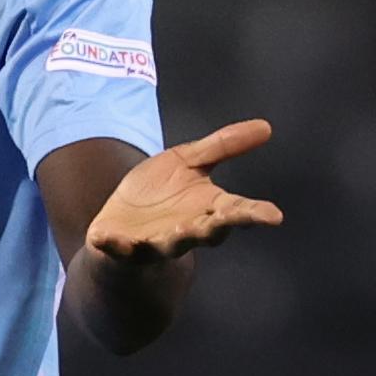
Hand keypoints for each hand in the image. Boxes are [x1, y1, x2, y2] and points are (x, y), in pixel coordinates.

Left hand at [87, 118, 283, 262]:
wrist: (122, 221)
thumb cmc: (161, 192)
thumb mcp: (189, 162)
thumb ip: (223, 146)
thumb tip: (266, 126)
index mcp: (208, 208)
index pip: (237, 211)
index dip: (255, 214)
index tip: (274, 215)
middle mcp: (188, 229)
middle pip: (209, 231)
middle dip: (218, 226)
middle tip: (230, 218)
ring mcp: (156, 241)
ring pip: (172, 244)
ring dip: (178, 237)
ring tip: (182, 229)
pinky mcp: (123, 247)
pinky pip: (118, 249)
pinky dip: (112, 244)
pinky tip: (102, 238)